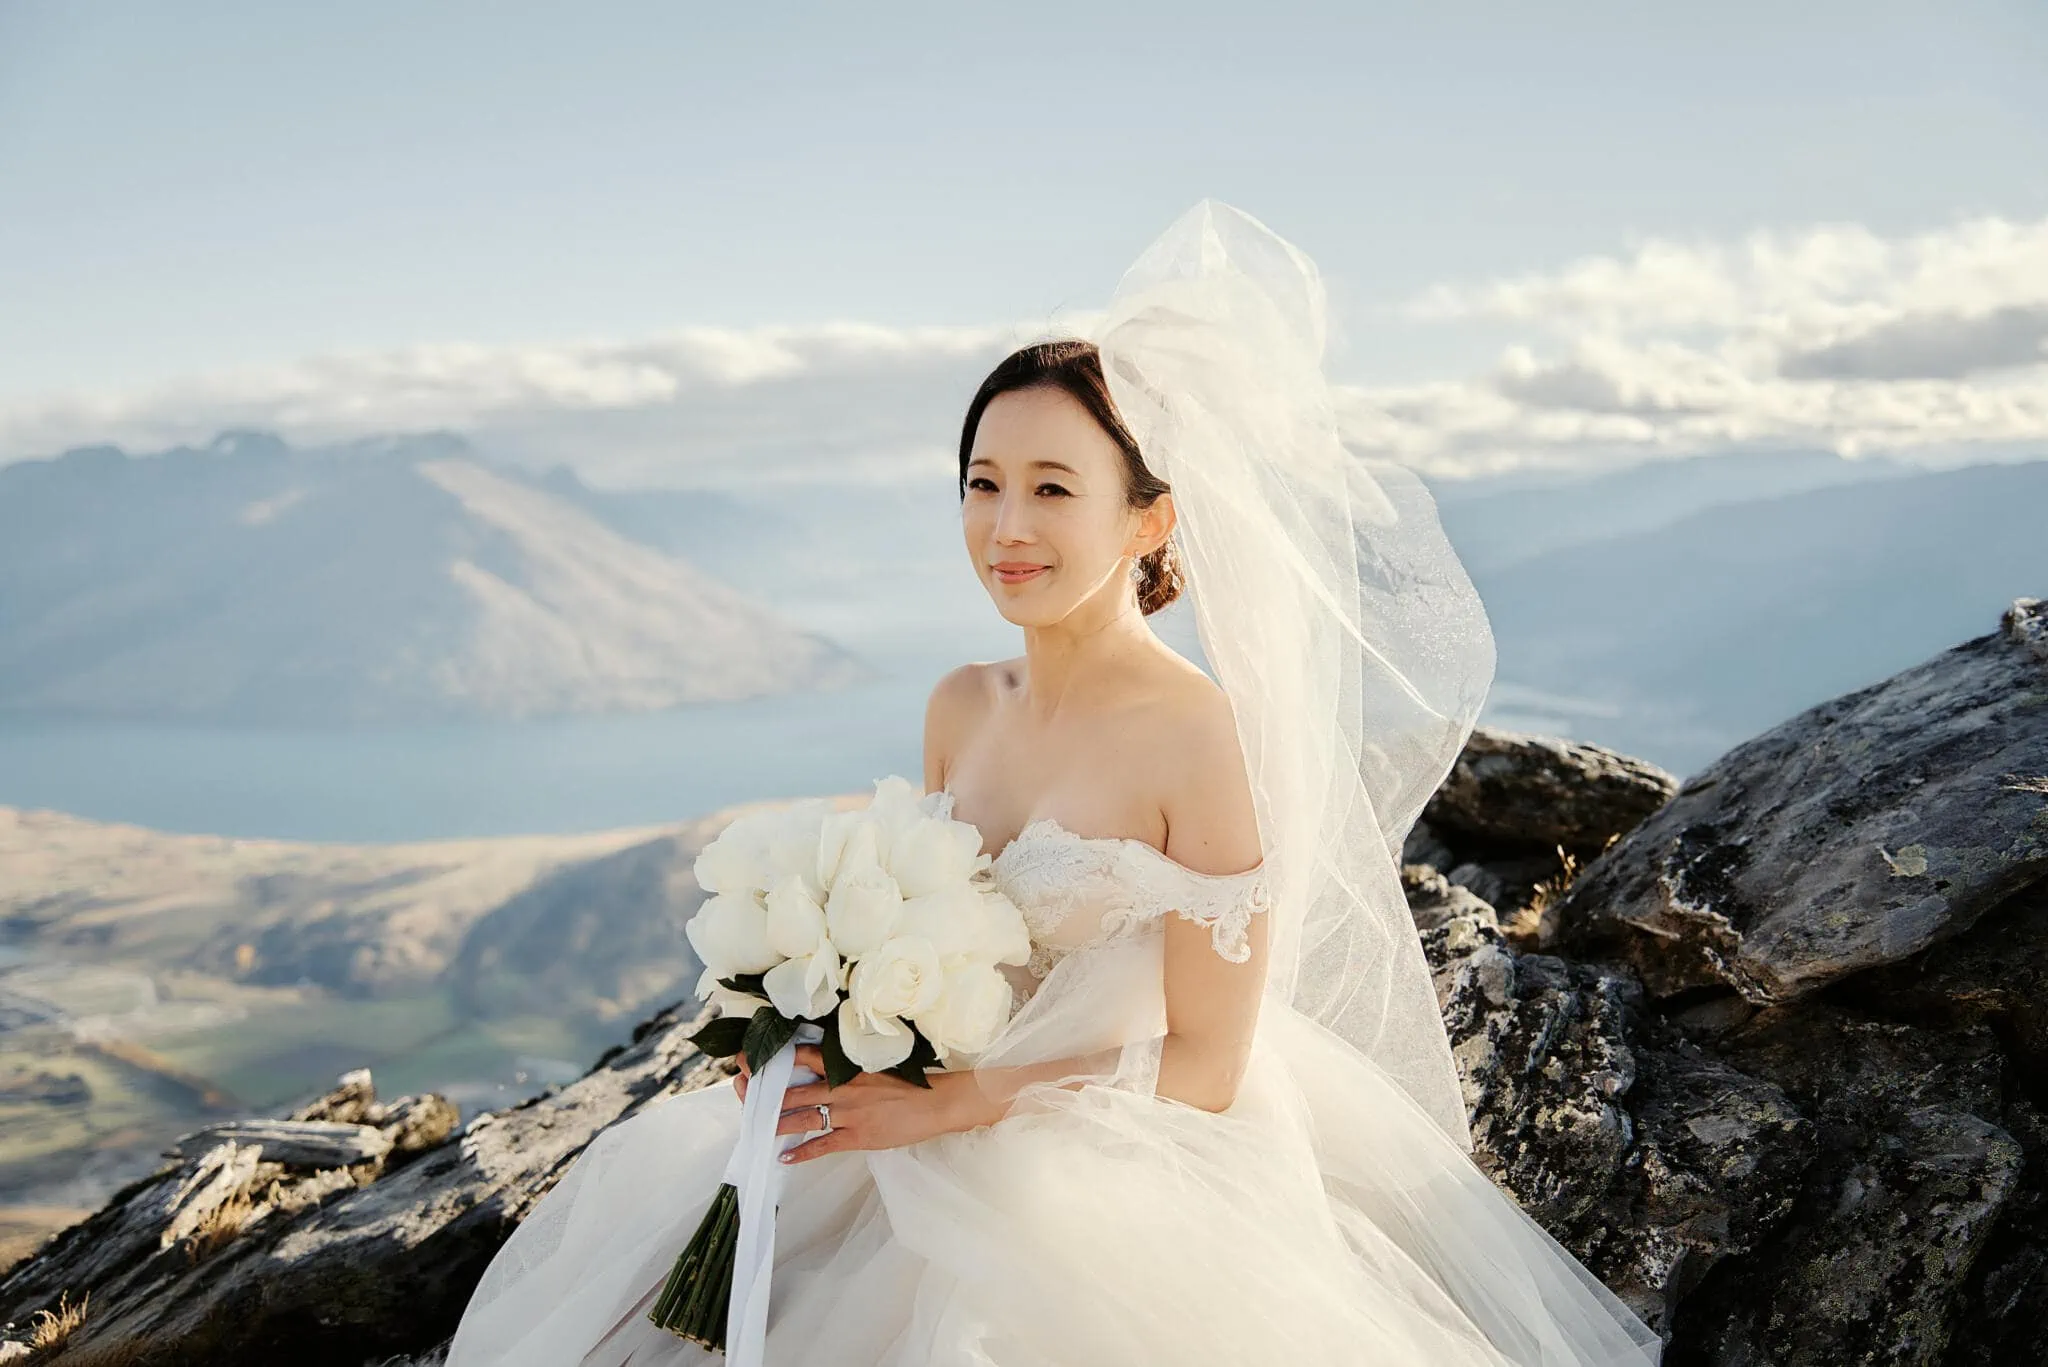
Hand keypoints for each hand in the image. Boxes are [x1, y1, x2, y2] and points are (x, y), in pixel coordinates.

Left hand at [754, 1045, 987, 1163]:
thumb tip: (821, 1068)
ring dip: (776, 1122)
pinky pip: (822, 1145)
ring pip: (802, 1117)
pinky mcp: (857, 1136)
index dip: (775, 1058)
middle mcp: (842, 1087)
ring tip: (755, 1126)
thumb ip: (847, 1068)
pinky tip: (785, 1156)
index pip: (803, 1057)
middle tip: (741, 1091)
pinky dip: (802, 1152)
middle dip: (764, 1092)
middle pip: (793, 1089)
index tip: (752, 1059)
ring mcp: (848, 1113)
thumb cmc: (909, 1084)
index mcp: (846, 1066)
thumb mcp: (874, 1067)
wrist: (936, 1103)